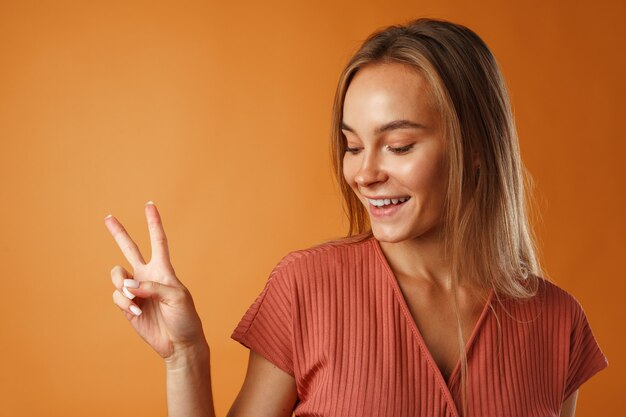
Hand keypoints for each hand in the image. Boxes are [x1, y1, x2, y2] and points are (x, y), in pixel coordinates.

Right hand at [105, 202, 205, 359]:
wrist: (178, 343)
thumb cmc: (185, 318)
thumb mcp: (176, 298)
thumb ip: (153, 287)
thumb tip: (127, 284)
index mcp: (163, 269)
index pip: (158, 241)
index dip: (154, 223)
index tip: (150, 205)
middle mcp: (147, 276)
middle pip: (130, 249)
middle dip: (119, 233)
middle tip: (108, 217)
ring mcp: (135, 290)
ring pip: (117, 274)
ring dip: (121, 285)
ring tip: (134, 300)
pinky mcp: (127, 306)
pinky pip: (117, 296)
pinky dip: (123, 302)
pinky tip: (136, 311)